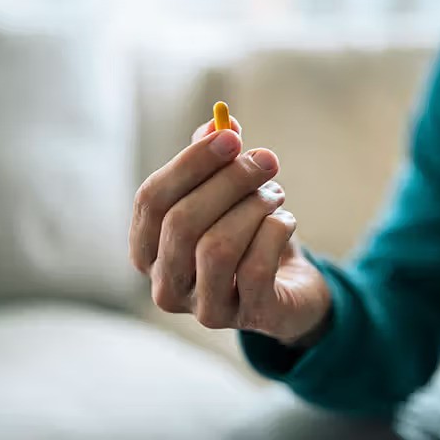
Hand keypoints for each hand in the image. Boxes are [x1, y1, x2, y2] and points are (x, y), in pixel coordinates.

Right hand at [129, 117, 331, 344]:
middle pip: (181, 222)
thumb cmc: (248, 234)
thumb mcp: (229, 193)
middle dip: (230, 181)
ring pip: (216, 247)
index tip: (231, 135)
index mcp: (149, 250)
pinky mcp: (247, 317)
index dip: (191, 162)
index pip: (151, 200)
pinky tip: (285, 221)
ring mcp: (204, 309)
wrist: (290, 287)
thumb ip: (218, 159)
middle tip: (267, 161)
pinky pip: (256, 267)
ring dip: (254, 208)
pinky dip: (275, 231)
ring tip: (275, 195)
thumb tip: (221, 122)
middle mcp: (166, 285)